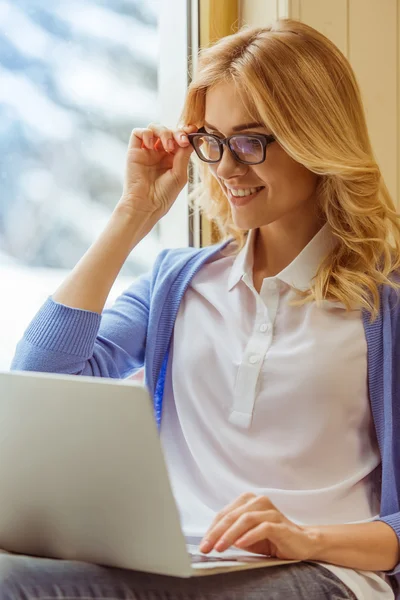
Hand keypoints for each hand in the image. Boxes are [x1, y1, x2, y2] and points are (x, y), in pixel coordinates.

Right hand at [118, 123, 197, 219]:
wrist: (146, 205)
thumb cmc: (163, 195)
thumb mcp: (180, 174)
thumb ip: (184, 155)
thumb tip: (191, 139)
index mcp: (172, 159)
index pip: (179, 139)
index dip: (186, 132)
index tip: (193, 130)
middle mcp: (159, 153)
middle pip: (168, 131)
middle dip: (177, 132)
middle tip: (182, 140)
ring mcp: (146, 151)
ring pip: (154, 128)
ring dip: (164, 132)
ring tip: (168, 146)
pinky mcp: (134, 151)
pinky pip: (138, 132)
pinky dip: (146, 133)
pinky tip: (152, 146)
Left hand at [199, 493, 318, 560]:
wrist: (301, 543)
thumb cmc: (271, 539)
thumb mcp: (246, 536)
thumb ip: (231, 533)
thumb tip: (210, 541)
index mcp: (248, 501)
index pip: (224, 514)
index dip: (212, 529)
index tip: (203, 544)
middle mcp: (258, 501)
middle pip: (232, 515)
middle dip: (216, 532)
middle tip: (207, 547)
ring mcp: (270, 511)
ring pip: (245, 519)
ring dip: (230, 534)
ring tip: (220, 547)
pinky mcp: (280, 523)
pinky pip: (263, 527)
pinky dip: (249, 536)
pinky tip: (240, 544)